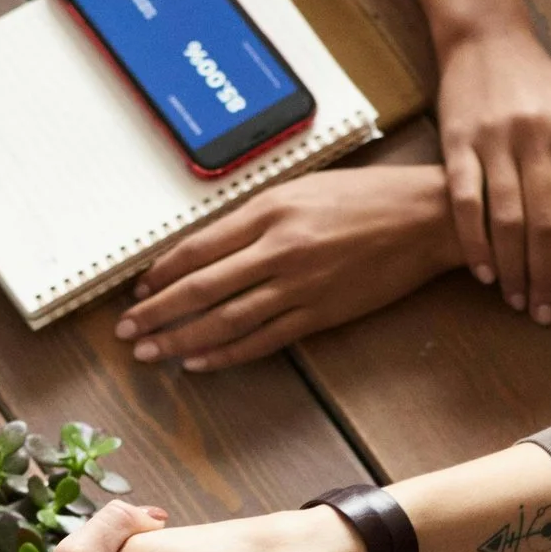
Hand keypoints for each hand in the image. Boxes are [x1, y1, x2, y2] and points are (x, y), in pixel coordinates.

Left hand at [114, 169, 457, 371]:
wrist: (423, 219)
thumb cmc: (366, 198)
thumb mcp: (304, 190)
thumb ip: (258, 216)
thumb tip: (212, 246)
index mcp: (270, 210)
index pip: (199, 248)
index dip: (163, 274)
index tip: (140, 291)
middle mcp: (278, 248)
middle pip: (202, 288)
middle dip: (158, 312)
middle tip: (127, 331)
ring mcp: (299, 285)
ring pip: (226, 319)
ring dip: (181, 338)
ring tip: (151, 352)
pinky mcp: (320, 314)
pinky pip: (262, 339)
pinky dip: (226, 352)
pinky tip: (199, 361)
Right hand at [436, 25, 550, 322]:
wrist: (488, 41)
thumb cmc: (544, 86)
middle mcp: (536, 135)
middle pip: (546, 222)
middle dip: (547, 275)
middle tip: (546, 314)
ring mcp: (495, 138)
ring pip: (507, 218)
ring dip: (512, 268)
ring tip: (517, 301)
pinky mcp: (457, 141)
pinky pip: (466, 201)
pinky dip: (475, 241)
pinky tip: (483, 272)